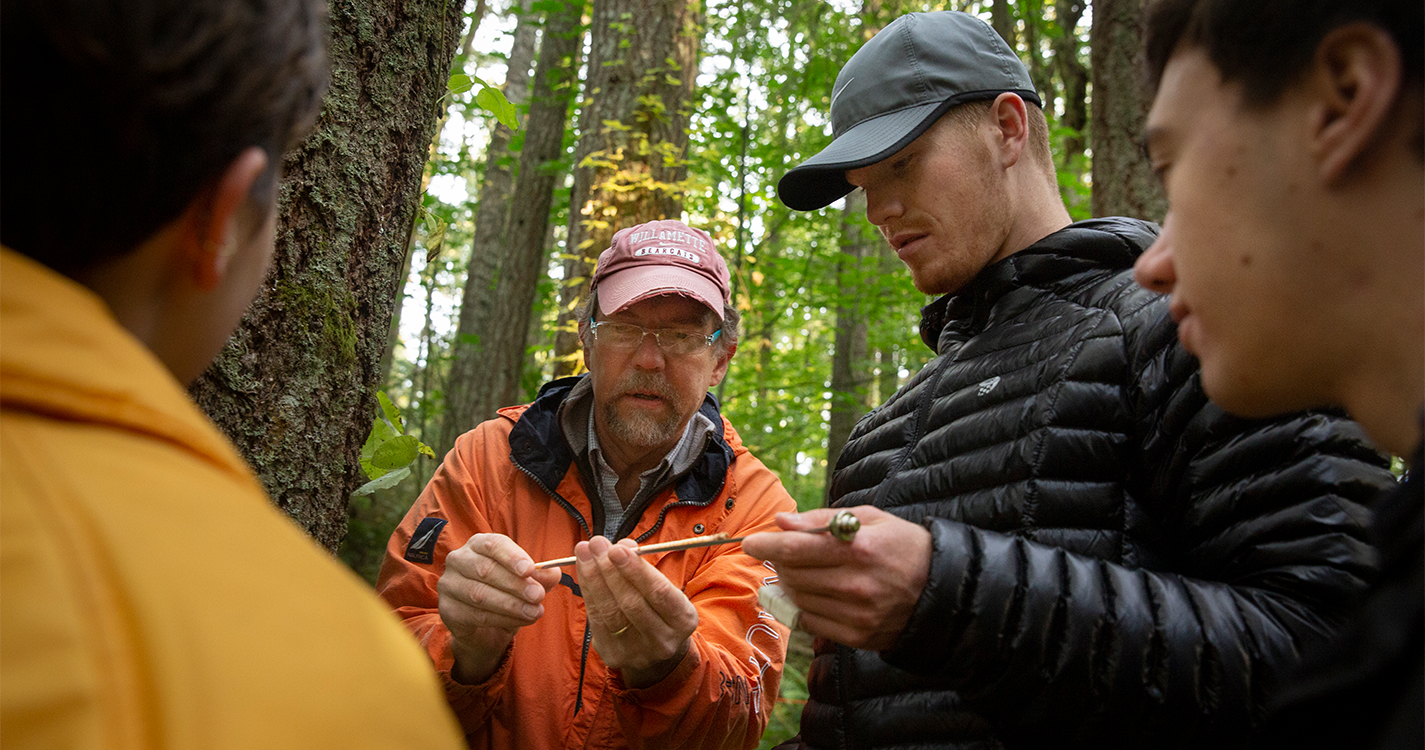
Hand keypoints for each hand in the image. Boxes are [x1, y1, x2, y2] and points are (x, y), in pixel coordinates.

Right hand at [437, 533, 561, 684]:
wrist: (484, 626)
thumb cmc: (505, 593)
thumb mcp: (526, 582)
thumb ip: (539, 576)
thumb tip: (553, 573)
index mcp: (479, 544)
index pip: (493, 544)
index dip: (512, 556)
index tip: (530, 569)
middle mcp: (459, 560)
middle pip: (486, 570)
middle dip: (516, 584)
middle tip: (539, 596)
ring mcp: (449, 584)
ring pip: (480, 594)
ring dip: (511, 605)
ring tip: (535, 612)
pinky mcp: (447, 609)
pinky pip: (475, 615)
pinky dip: (501, 619)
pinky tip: (520, 621)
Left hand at [576, 536, 698, 687]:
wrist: (655, 647)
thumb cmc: (658, 606)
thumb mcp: (663, 586)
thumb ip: (644, 566)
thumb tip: (622, 545)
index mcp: (684, 620)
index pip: (659, 592)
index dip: (636, 570)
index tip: (617, 548)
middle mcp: (663, 640)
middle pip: (632, 603)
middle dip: (610, 570)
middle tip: (596, 544)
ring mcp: (638, 653)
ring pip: (611, 612)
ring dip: (594, 578)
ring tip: (584, 552)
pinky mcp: (614, 655)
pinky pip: (597, 621)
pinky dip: (588, 593)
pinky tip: (583, 572)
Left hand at [740, 506, 929, 650]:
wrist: (942, 590)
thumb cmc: (902, 545)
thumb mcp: (870, 518)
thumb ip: (822, 520)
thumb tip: (782, 522)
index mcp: (859, 549)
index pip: (797, 548)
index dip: (767, 545)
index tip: (750, 542)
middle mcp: (856, 585)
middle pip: (793, 575)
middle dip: (778, 562)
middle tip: (781, 552)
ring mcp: (857, 615)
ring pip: (798, 599)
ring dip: (789, 583)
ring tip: (799, 570)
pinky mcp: (857, 637)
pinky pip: (811, 621)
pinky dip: (803, 605)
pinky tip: (813, 592)